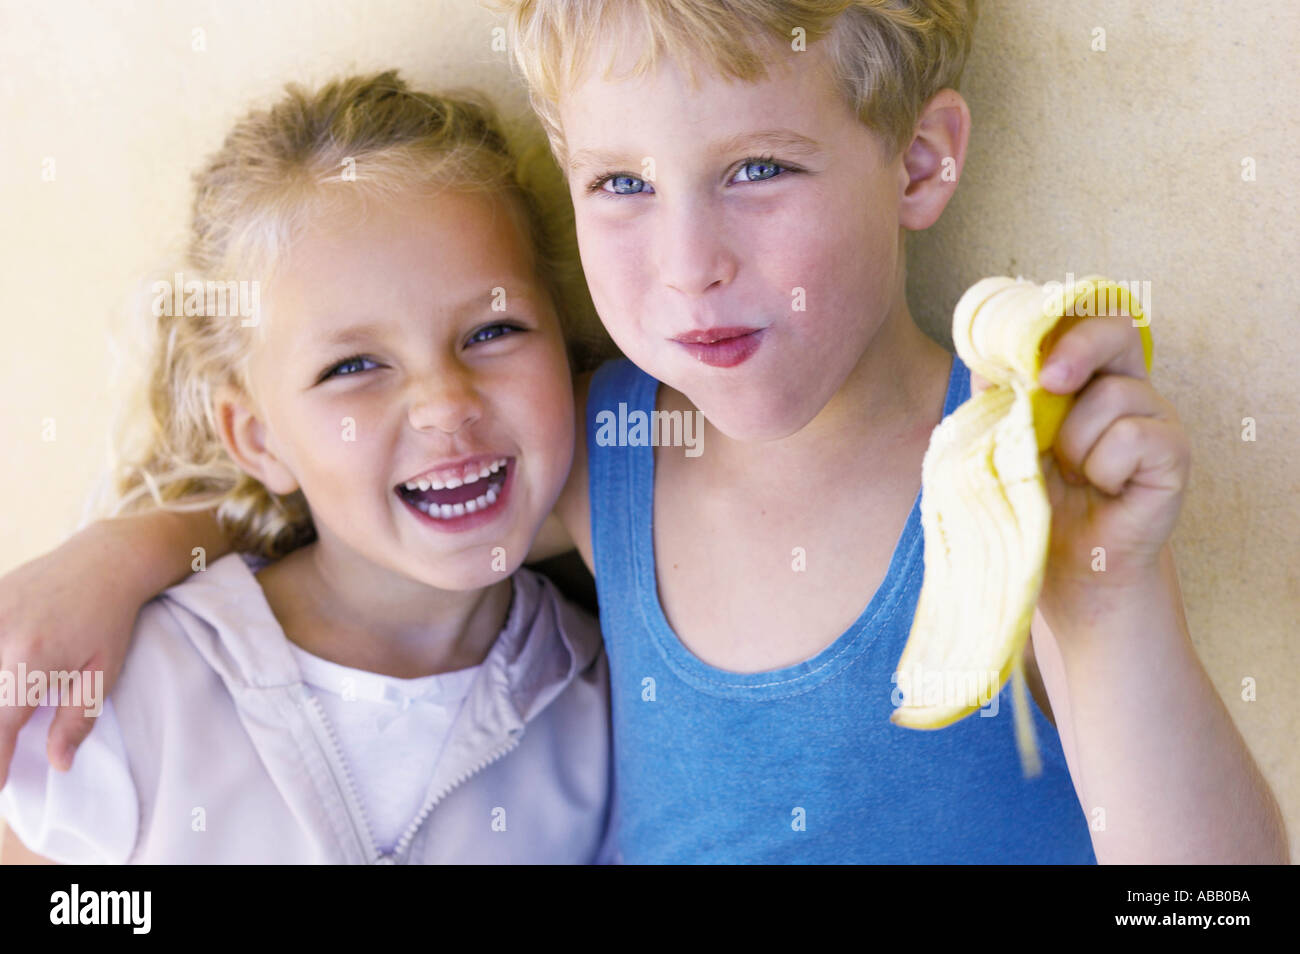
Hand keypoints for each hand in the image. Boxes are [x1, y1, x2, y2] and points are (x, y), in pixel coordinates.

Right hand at [0, 524, 136, 786]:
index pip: (0, 724)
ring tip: (5, 708)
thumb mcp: (104, 671)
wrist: (107, 559)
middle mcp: (1, 636)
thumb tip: (58, 763)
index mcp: (32, 660)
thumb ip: (77, 718)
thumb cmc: (111, 619)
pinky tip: (0, 670)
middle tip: (3, 742)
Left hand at [970, 309, 1190, 592]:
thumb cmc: (1031, 502)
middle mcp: (1124, 388)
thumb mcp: (1003, 442)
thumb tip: (985, 354)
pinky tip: (1102, 490)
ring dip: (1075, 441)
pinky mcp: (1174, 454)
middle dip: (1078, 347)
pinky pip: (1134, 437)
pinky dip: (1104, 467)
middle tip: (1048, 382)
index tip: (1020, 344)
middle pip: (1116, 328)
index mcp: (1083, 378)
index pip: (1082, 319)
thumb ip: (999, 397)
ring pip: (1114, 394)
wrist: (1058, 565)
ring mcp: (1155, 418)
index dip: (1059, 317)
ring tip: (1070, 476)